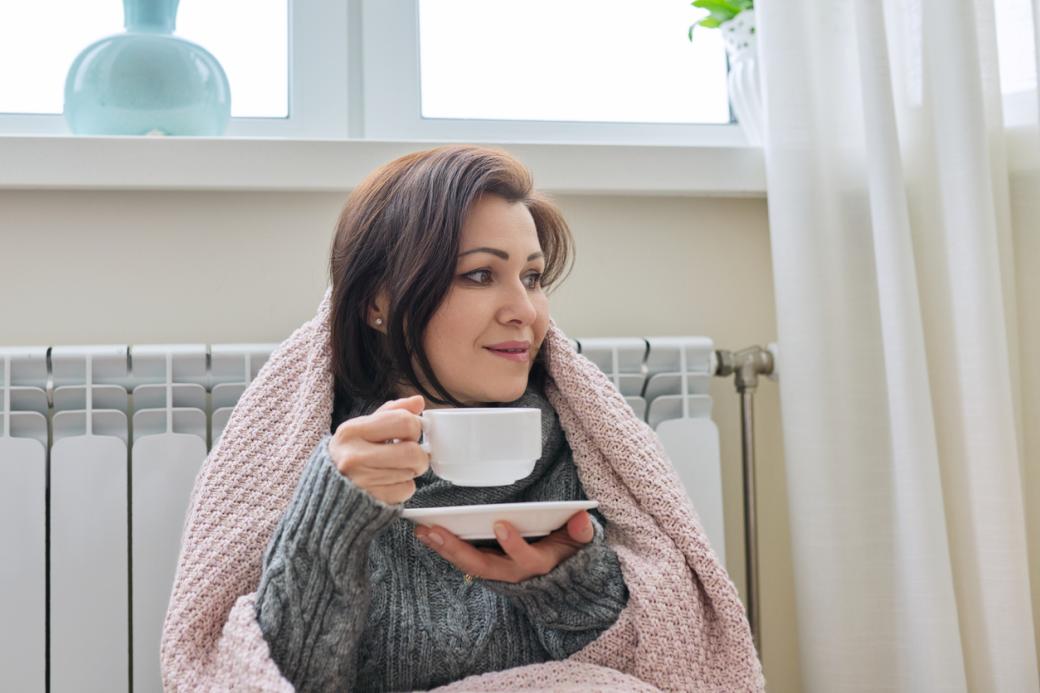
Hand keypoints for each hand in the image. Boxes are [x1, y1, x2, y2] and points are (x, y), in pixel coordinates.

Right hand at [327, 395, 428, 504]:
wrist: (325, 492)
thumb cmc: (348, 454)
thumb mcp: (362, 428)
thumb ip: (391, 412)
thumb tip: (418, 401)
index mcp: (351, 431)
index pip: (404, 422)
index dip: (414, 427)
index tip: (410, 433)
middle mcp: (353, 456)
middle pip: (412, 452)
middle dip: (419, 454)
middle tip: (411, 455)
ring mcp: (362, 481)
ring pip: (412, 472)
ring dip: (411, 470)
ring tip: (394, 468)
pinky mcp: (371, 500)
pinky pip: (406, 490)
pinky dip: (404, 487)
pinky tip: (389, 483)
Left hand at [414, 510, 595, 582]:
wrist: (560, 578)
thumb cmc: (567, 550)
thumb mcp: (580, 542)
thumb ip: (581, 532)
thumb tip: (581, 518)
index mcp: (538, 564)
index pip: (525, 558)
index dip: (513, 544)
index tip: (500, 524)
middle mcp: (514, 573)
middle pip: (483, 566)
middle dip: (458, 550)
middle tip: (436, 530)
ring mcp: (497, 573)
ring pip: (468, 565)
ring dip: (444, 549)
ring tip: (423, 531)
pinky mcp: (486, 568)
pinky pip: (463, 562)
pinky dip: (444, 549)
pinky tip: (426, 534)